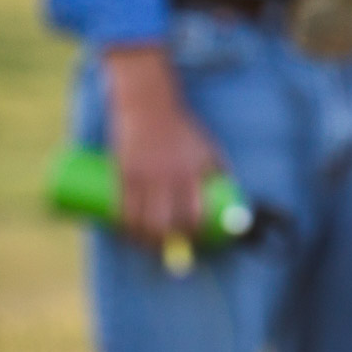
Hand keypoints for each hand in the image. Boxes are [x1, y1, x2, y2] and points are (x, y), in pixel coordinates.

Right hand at [103, 45, 222, 245]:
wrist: (148, 106)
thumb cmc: (182, 128)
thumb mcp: (208, 145)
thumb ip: (219, 168)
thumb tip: (231, 190)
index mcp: (191, 173)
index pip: (194, 213)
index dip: (194, 232)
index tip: (195, 238)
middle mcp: (166, 178)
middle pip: (164, 223)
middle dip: (166, 241)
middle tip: (169, 246)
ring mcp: (141, 177)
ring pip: (139, 220)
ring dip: (142, 239)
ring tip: (147, 244)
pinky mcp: (121, 173)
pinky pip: (120, 207)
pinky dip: (123, 225)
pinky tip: (126, 233)